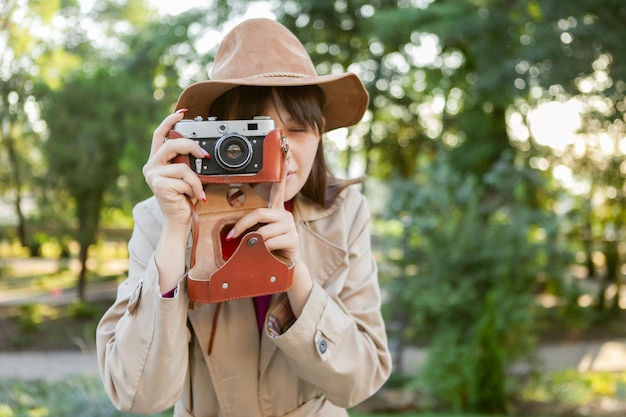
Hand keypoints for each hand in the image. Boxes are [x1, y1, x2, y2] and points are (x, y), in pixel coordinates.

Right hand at [142, 110, 208, 225]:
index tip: (181, 112)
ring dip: (196, 180)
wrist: (179, 220)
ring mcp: (153, 175)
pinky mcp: (158, 184)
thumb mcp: (185, 175)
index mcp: (156, 161)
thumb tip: (199, 149)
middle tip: (203, 155)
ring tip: (198, 191)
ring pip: (182, 166)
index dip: (169, 121)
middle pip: (172, 144)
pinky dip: (194, 188)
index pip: (159, 135)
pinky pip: (185, 179)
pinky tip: (193, 197)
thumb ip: (185, 161)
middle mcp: (151, 166)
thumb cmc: (184, 198)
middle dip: (191, 147)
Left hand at [227, 160, 300, 263]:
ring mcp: (290, 226)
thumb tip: (233, 231)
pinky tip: (265, 254)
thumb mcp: (259, 234)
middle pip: (259, 213)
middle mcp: (284, 215)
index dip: (281, 172)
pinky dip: (262, 250)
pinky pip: (269, 242)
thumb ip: (251, 227)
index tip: (283, 155)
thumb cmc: (269, 249)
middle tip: (231, 236)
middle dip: (242, 226)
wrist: (284, 268)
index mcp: (276, 211)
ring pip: (263, 231)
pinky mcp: (293, 239)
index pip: (279, 188)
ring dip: (253, 243)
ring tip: (255, 249)